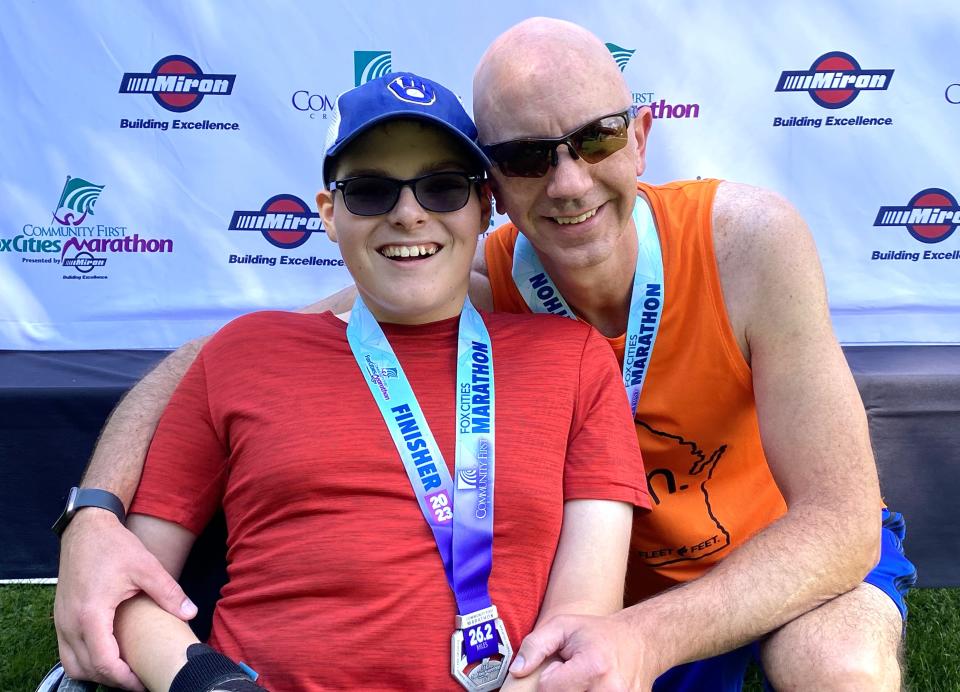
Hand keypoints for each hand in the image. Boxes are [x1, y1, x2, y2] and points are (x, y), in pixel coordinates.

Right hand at [54, 510, 196, 689]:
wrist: (86, 528)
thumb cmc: (115, 546)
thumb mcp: (146, 567)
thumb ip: (168, 593)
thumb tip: (191, 613)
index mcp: (90, 614)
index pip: (103, 663)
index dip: (124, 679)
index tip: (144, 683)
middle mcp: (69, 623)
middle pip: (86, 669)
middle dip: (112, 680)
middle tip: (139, 680)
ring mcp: (61, 622)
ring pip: (72, 664)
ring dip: (96, 673)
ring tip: (124, 671)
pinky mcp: (60, 618)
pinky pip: (67, 652)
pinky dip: (85, 661)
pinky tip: (108, 655)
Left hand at [509, 613, 655, 691]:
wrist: (640, 641)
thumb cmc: (597, 634)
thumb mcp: (563, 626)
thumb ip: (536, 645)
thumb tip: (517, 670)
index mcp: (593, 667)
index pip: (548, 690)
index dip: (548, 680)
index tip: (560, 668)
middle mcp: (610, 690)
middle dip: (562, 690)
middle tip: (572, 676)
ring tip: (582, 682)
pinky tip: (593, 688)